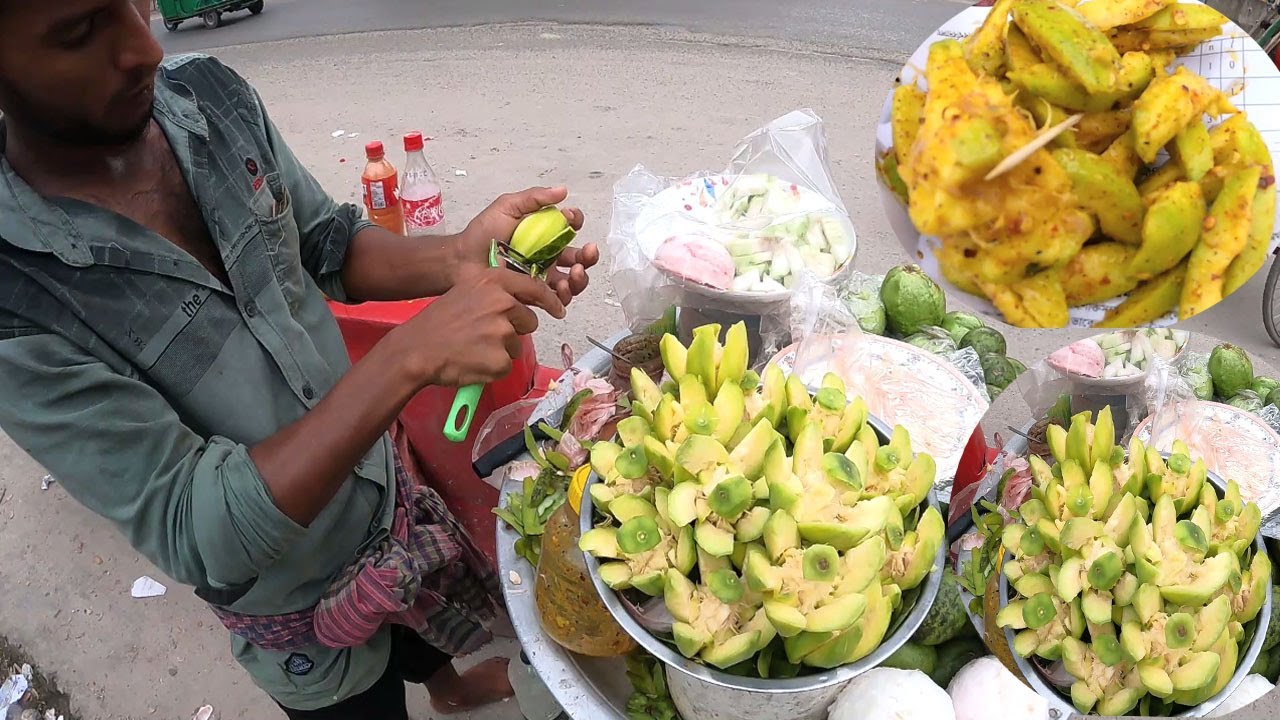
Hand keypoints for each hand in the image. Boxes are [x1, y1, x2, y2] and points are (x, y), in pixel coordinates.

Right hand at [395, 269, 565, 387]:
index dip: (550, 301)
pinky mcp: (501, 359)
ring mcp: (503, 332)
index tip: (559, 309)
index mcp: (494, 281)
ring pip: (517, 345)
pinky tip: (473, 361)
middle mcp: (503, 303)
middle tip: (486, 335)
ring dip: (501, 350)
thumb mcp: (467, 292)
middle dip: (515, 330)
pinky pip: (507, 365)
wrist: (416, 349)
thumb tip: (520, 302)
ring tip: (474, 348)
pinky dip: (493, 368)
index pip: (535, 287)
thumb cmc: (438, 322)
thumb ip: (495, 293)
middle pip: (530, 321)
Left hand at [457, 186, 599, 305]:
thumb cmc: (482, 234)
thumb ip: (533, 198)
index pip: (569, 229)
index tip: (571, 219)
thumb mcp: (507, 207)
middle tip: (588, 252)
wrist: (462, 261)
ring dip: (581, 278)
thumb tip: (562, 191)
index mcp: (544, 235)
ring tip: (575, 273)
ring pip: (573, 282)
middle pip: (578, 258)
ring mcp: (542, 278)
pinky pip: (556, 300)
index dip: (575, 222)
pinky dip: (565, 296)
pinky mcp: (534, 296)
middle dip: (589, 256)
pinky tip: (561, 289)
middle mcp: (548, 257)